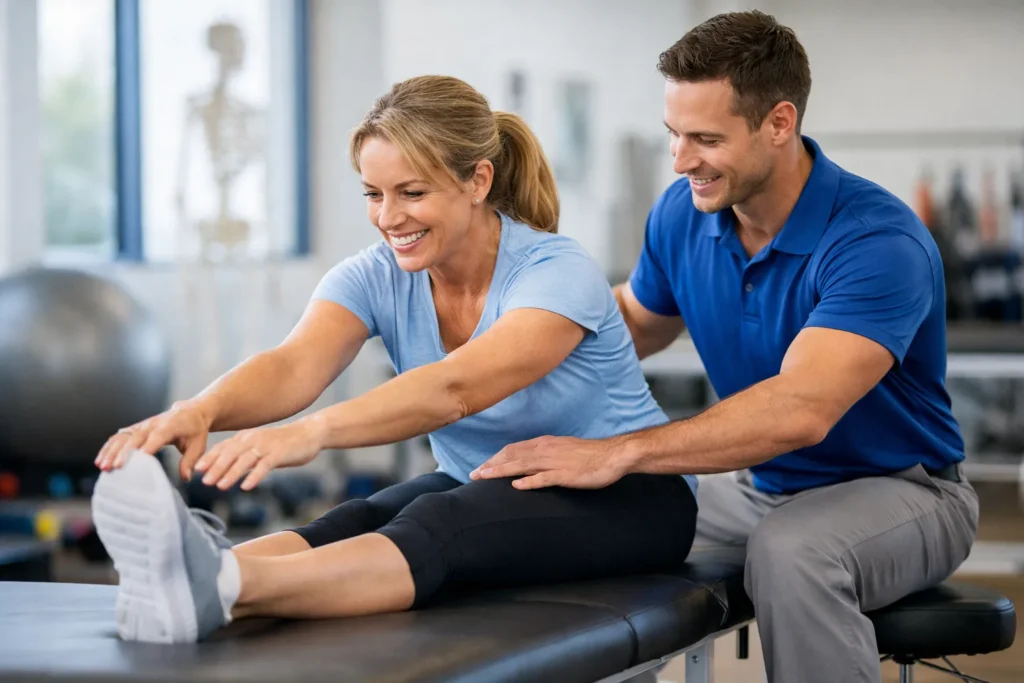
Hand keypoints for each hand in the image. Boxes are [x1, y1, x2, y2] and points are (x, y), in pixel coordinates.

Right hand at [95, 400, 212, 477]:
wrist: (190, 412)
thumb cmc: (195, 430)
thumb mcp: (198, 445)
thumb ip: (190, 460)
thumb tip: (186, 477)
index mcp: (169, 426)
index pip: (156, 437)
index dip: (146, 448)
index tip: (137, 461)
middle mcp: (152, 425)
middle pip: (135, 438)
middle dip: (123, 453)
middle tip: (113, 468)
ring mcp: (142, 426)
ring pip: (123, 437)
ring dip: (111, 451)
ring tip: (102, 466)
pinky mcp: (135, 428)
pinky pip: (119, 437)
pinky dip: (109, 447)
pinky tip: (100, 460)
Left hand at [191, 420, 323, 490]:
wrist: (309, 433)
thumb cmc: (282, 443)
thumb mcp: (259, 446)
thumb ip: (243, 456)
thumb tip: (224, 470)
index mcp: (246, 437)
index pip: (223, 447)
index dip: (210, 458)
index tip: (196, 471)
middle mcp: (253, 439)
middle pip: (230, 453)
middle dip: (216, 467)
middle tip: (204, 481)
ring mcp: (266, 445)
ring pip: (245, 460)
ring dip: (231, 473)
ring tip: (221, 486)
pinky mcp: (280, 453)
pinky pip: (264, 466)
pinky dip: (254, 476)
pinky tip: (246, 487)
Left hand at [469, 435, 630, 489]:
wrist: (613, 455)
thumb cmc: (590, 455)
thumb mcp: (563, 450)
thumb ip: (546, 455)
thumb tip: (530, 463)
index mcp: (544, 443)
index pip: (513, 449)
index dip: (495, 458)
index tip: (481, 466)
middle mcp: (546, 449)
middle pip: (512, 455)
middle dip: (491, 464)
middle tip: (474, 475)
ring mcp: (555, 462)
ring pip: (522, 465)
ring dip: (501, 471)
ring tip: (484, 478)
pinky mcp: (566, 475)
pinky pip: (544, 478)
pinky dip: (529, 482)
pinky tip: (516, 487)